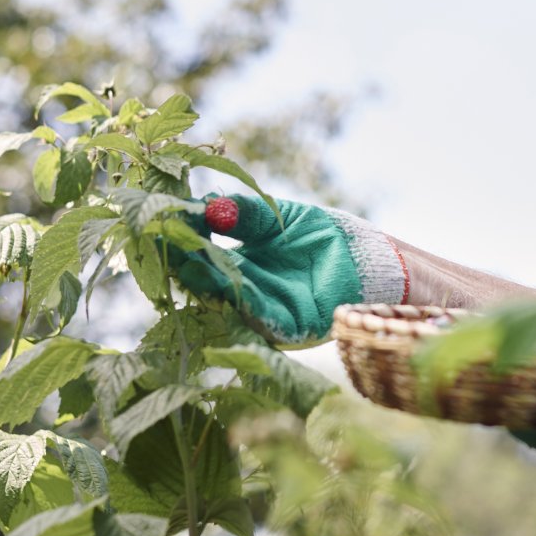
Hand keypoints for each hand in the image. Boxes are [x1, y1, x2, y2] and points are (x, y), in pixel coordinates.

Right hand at [172, 195, 409, 343]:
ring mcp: (267, 314)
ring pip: (226, 298)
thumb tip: (208, 205)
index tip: (159, 218)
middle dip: (182, 259)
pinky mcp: (290, 330)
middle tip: (160, 236)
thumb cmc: (330, 238)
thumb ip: (249, 214)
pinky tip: (222, 280)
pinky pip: (259, 317)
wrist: (376, 261)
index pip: (202, 255)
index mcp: (242, 268)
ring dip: (204, 278)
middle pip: (205, 280)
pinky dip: (240, 300)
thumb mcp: (282, 218)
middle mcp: (248, 294)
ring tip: (184, 254)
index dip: (181, 239)